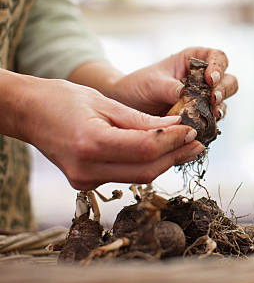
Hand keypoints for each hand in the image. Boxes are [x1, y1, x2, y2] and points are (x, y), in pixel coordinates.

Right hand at [14, 76, 204, 189]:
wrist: (27, 113)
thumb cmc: (63, 99)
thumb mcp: (105, 102)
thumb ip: (142, 119)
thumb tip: (177, 124)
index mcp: (91, 143)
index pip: (145, 149)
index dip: (173, 140)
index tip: (192, 130)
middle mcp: (86, 168)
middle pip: (146, 170)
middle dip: (175, 155)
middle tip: (198, 143)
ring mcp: (84, 180)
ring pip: (138, 176)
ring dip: (165, 161)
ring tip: (186, 146)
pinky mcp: (85, 182)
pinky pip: (125, 175)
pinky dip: (146, 163)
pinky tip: (162, 151)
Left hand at [108, 47, 237, 117]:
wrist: (127, 106)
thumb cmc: (139, 85)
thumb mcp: (152, 83)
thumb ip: (170, 87)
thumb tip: (185, 93)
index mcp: (195, 61)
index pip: (218, 58)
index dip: (219, 67)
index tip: (210, 79)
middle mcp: (204, 79)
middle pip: (228, 81)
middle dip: (224, 90)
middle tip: (214, 98)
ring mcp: (204, 99)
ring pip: (223, 102)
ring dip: (220, 108)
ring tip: (213, 114)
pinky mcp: (201, 117)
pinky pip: (213, 121)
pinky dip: (211, 124)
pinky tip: (204, 127)